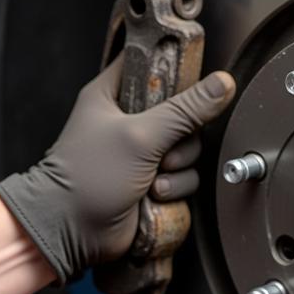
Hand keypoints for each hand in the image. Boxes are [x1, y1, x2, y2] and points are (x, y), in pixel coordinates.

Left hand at [0, 57, 235, 281]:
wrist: (71, 231)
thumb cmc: (89, 176)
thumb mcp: (141, 135)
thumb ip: (185, 110)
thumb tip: (222, 84)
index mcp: (112, 94)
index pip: (149, 62)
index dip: (173, 67)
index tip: (191, 83)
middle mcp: (128, 121)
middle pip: (182, 111)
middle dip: (182, 137)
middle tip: (164, 153)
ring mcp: (142, 153)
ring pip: (187, 148)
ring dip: (179, 168)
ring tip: (154, 181)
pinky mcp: (152, 181)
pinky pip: (184, 176)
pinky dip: (176, 188)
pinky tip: (156, 196)